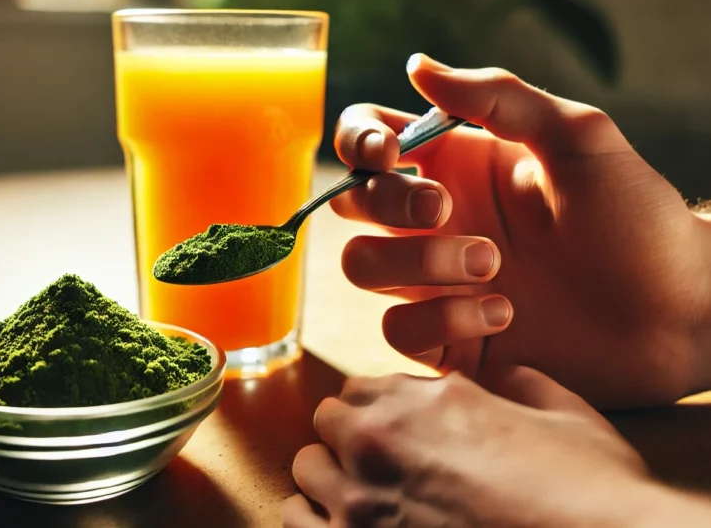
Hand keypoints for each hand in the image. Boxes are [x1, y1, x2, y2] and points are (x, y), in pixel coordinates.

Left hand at [283, 368, 669, 527]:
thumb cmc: (590, 490)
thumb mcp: (564, 414)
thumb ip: (520, 382)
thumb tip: (502, 373)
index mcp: (425, 400)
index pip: (364, 387)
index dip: (385, 408)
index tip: (404, 431)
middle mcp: (381, 441)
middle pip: (330, 419)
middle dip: (354, 436)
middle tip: (388, 464)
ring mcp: (362, 501)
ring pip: (308, 466)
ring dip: (332, 476)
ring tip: (366, 497)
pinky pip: (296, 520)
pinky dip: (313, 518)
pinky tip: (345, 525)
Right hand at [332, 54, 710, 407]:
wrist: (679, 314)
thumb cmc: (638, 219)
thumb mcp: (579, 138)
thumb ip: (499, 96)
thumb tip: (417, 65)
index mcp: (457, 164)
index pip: (368, 138)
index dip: (358, 140)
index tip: (392, 154)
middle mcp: (435, 220)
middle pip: (351, 204)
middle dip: (387, 204)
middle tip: (446, 211)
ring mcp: (436, 282)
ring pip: (362, 267)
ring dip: (418, 265)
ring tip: (493, 268)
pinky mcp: (447, 341)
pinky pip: (398, 331)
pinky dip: (443, 324)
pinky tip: (504, 315)